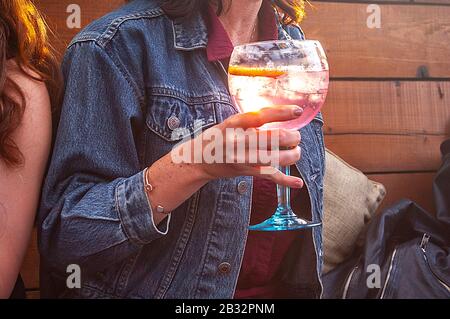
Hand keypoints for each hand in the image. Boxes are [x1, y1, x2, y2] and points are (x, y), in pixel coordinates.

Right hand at [176, 105, 303, 187]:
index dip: (281, 113)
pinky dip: (285, 180)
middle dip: (292, 137)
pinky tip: (298, 182)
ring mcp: (242, 158)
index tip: (297, 111)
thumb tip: (280, 118)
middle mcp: (238, 141)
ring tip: (296, 151)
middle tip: (296, 136)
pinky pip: (269, 176)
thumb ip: (251, 122)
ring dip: (292, 155)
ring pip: (274, 158)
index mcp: (234, 124)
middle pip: (272, 138)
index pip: (260, 116)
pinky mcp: (246, 171)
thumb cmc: (217, 138)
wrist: (198, 159)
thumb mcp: (230, 124)